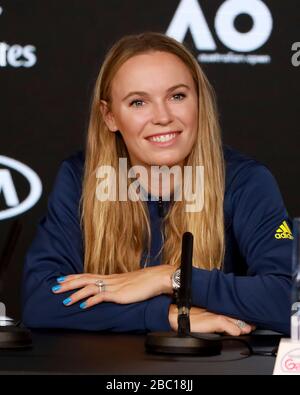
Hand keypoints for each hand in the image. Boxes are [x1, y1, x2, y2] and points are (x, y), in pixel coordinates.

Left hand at [51, 265, 174, 308]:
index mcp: (110, 277)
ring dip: (75, 294)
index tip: (61, 279)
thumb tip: (108, 290)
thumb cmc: (144, 282)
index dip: (73, 277)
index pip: (87, 275)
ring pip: (90, 288)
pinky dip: (91, 301)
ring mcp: (113, 286)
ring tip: (64, 300)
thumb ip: (117, 286)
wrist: (156, 278)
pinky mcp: (119, 294)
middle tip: (54, 287)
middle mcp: (109, 279)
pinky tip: (83, 306)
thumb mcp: (127, 284)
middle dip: (68, 283)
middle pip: (84, 279)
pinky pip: (102, 297)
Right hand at [168, 304, 254, 335]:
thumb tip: (218, 321)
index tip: (247, 320)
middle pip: (232, 314)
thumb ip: (210, 316)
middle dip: (243, 320)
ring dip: (240, 325)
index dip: (238, 316)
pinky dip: (232, 328)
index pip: (229, 311)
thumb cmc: (185, 313)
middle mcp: (215, 310)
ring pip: (231, 319)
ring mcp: (214, 314)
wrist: (175, 313)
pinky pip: (224, 324)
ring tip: (248, 329)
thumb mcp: (200, 314)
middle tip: (253, 324)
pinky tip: (237, 332)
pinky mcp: (211, 320)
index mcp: (213, 309)